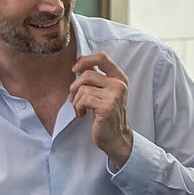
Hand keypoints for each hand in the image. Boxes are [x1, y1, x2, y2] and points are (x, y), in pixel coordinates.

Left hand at [70, 53, 132, 170]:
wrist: (116, 137)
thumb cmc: (106, 115)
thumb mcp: (104, 92)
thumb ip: (96, 78)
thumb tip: (80, 62)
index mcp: (119, 78)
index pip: (102, 58)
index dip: (85, 60)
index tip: (75, 69)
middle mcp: (119, 84)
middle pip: (87, 74)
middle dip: (74, 87)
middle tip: (74, 99)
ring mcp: (115, 95)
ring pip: (83, 88)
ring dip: (75, 100)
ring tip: (80, 109)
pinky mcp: (107, 106)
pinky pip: (83, 99)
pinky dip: (77, 108)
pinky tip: (82, 114)